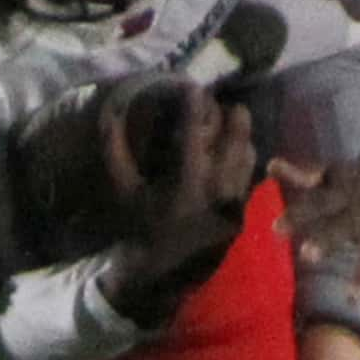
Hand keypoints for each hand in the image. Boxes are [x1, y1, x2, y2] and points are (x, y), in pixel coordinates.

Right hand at [96, 77, 255, 325]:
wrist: (163, 271)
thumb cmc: (141, 227)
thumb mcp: (124, 191)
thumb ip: (115, 150)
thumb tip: (109, 112)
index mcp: (185, 185)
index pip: (193, 136)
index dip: (194, 108)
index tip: (194, 87)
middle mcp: (215, 192)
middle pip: (234, 141)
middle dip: (232, 116)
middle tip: (223, 101)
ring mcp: (233, 203)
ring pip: (247, 156)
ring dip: (241, 135)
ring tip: (233, 118)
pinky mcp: (242, 211)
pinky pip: (250, 175)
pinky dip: (245, 156)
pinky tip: (237, 146)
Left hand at [267, 144, 359, 317]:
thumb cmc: (359, 180)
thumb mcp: (334, 173)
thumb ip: (302, 173)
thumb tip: (269, 164)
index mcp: (344, 192)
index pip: (318, 202)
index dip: (298, 214)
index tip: (275, 228)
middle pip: (345, 226)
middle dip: (328, 239)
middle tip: (307, 256)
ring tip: (351, 298)